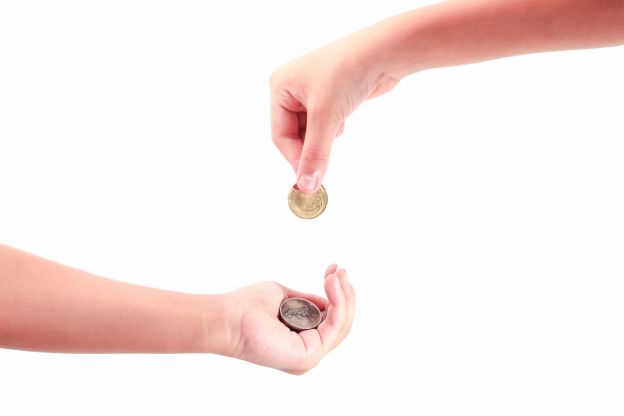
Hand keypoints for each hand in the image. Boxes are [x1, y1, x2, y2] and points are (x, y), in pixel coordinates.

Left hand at [224, 264, 354, 373]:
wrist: (230, 317)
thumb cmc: (248, 308)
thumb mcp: (286, 298)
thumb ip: (307, 302)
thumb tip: (328, 299)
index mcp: (302, 342)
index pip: (332, 321)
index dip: (338, 295)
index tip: (335, 270)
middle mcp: (308, 352)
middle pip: (342, 325)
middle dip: (345, 295)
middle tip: (340, 271)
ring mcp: (309, 357)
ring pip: (342, 325)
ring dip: (344, 296)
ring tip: (335, 275)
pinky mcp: (309, 355)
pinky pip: (334, 327)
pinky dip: (337, 303)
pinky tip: (331, 284)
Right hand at [270, 34, 398, 192]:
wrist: (384, 52)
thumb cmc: (349, 72)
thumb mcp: (327, 117)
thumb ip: (315, 154)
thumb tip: (306, 186)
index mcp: (280, 86)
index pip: (280, 134)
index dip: (294, 158)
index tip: (309, 179)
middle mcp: (291, 88)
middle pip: (293, 134)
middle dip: (310, 146)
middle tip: (323, 164)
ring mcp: (311, 92)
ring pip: (310, 131)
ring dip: (324, 137)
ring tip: (338, 124)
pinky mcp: (330, 96)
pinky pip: (324, 124)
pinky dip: (333, 128)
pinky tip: (344, 117)